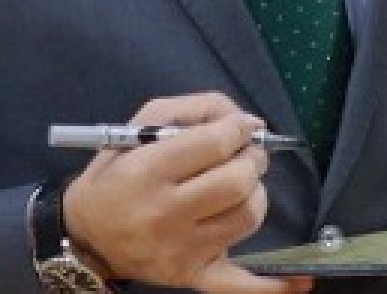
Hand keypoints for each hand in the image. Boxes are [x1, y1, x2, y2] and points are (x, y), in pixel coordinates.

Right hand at [62, 92, 311, 293]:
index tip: (238, 129)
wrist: (88, 234)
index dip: (236, 129)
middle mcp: (165, 213)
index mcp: (147, 171)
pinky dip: (270, 286)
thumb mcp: (140, 127)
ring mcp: (181, 250)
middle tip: (243, 156)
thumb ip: (195, 110)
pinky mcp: (192, 276)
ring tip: (239, 187)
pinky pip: (238, 286)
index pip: (216, 143)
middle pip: (237, 181)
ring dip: (254, 194)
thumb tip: (249, 122)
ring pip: (247, 216)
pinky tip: (298, 283)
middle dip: (250, 160)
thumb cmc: (115, 175)